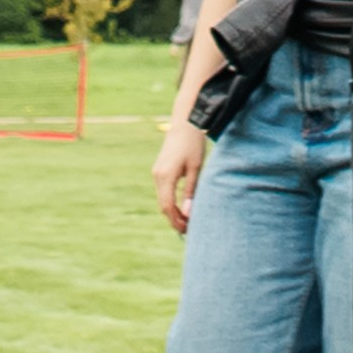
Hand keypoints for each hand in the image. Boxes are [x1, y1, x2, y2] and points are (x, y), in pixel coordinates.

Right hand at [152, 118, 206, 233]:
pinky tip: (181, 206)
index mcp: (166, 176)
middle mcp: (158, 176)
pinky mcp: (159, 170)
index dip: (176, 220)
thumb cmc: (193, 144)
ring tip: (186, 220)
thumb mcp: (196, 168)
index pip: (167, 206)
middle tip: (187, 229)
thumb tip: (188, 213)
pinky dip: (170, 200)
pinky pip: (163, 190)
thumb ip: (191, 191)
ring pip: (162, 198)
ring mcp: (156, 172)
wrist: (185, 123)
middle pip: (163, 205)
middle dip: (174, 218)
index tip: (186, 230)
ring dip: (172, 210)